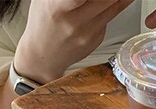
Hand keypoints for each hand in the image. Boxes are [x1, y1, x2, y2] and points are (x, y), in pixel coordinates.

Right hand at [15, 0, 134, 84]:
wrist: (44, 55)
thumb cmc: (43, 22)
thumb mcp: (46, 0)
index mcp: (57, 8)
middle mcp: (75, 23)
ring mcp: (88, 33)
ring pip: (113, 6)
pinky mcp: (96, 39)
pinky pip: (109, 17)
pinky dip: (112, 5)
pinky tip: (108, 1)